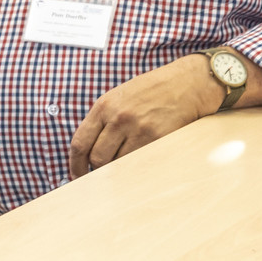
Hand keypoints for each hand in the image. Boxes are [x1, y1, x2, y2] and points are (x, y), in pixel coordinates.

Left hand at [68, 55, 213, 177]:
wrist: (186, 84)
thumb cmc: (151, 92)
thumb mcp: (118, 98)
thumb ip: (103, 120)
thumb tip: (88, 151)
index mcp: (103, 106)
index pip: (80, 143)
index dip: (75, 164)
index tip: (76, 175)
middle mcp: (118, 118)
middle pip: (97, 157)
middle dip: (96, 169)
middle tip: (100, 175)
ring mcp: (138, 129)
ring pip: (118, 163)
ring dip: (117, 170)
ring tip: (123, 166)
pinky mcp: (158, 139)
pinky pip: (139, 163)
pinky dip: (135, 168)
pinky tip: (138, 166)